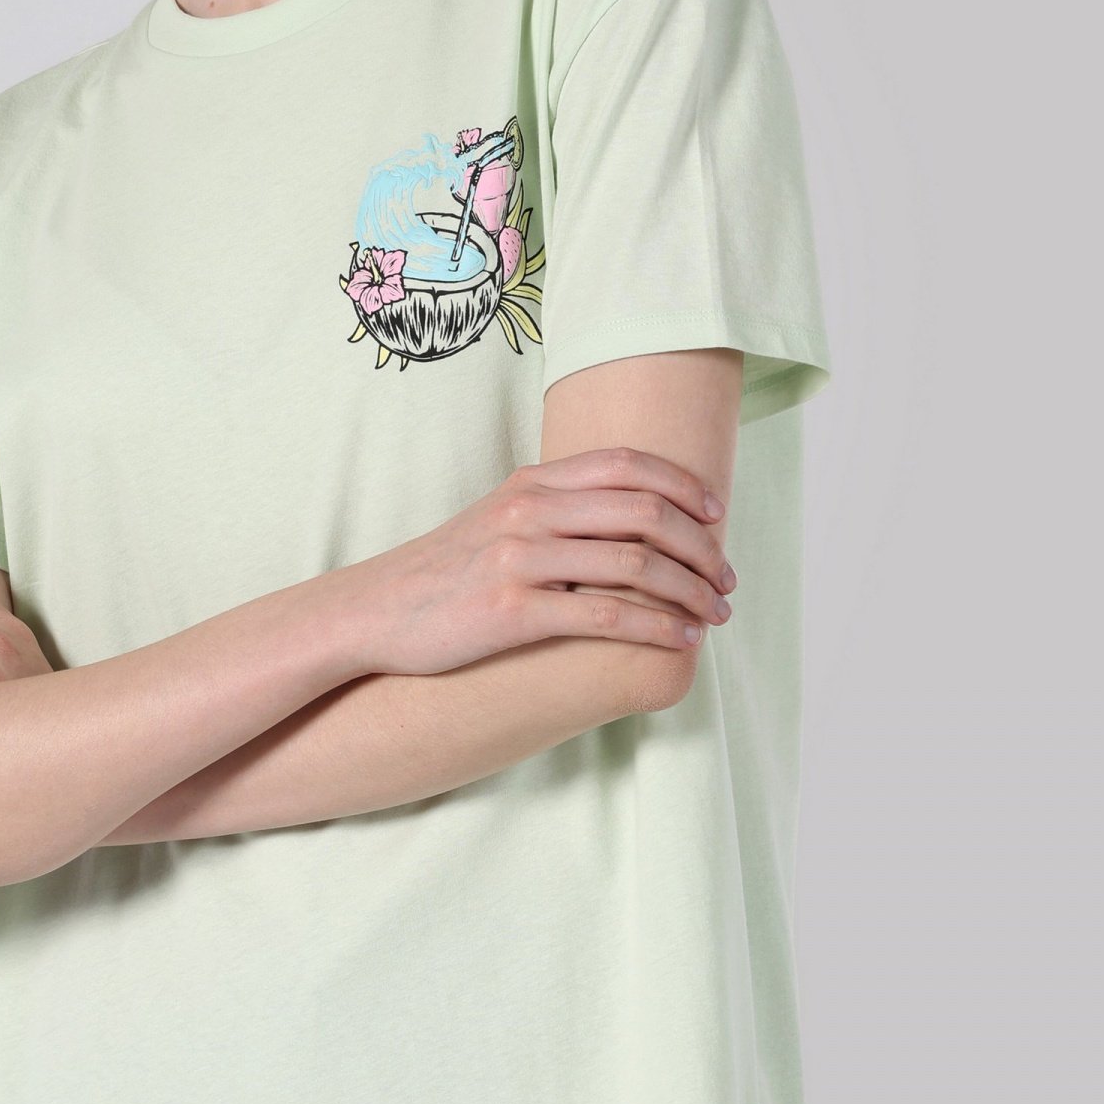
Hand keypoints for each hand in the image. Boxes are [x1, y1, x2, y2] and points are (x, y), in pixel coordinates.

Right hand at [333, 446, 736, 678]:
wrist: (376, 613)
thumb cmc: (446, 573)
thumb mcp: (499, 519)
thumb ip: (555, 509)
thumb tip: (622, 518)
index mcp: (532, 482)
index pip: (628, 464)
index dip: (684, 486)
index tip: (717, 516)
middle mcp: (530, 510)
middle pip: (645, 512)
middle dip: (702, 547)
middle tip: (727, 578)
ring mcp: (520, 558)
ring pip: (635, 564)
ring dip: (691, 590)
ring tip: (716, 613)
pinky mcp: (512, 611)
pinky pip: (605, 615)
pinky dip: (656, 627)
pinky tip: (680, 639)